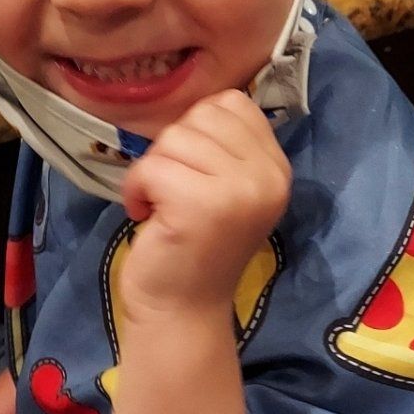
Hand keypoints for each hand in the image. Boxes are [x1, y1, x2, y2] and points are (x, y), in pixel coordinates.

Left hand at [119, 91, 290, 324]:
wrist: (183, 310)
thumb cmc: (193, 245)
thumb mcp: (223, 188)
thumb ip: (222, 146)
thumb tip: (196, 106)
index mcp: (277, 167)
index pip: (232, 103)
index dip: (196, 129)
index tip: (190, 170)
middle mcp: (269, 176)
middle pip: (201, 115)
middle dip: (172, 149)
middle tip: (171, 190)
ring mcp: (240, 190)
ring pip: (174, 138)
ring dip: (152, 170)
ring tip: (161, 205)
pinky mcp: (203, 205)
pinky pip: (153, 166)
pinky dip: (137, 188)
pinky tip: (146, 216)